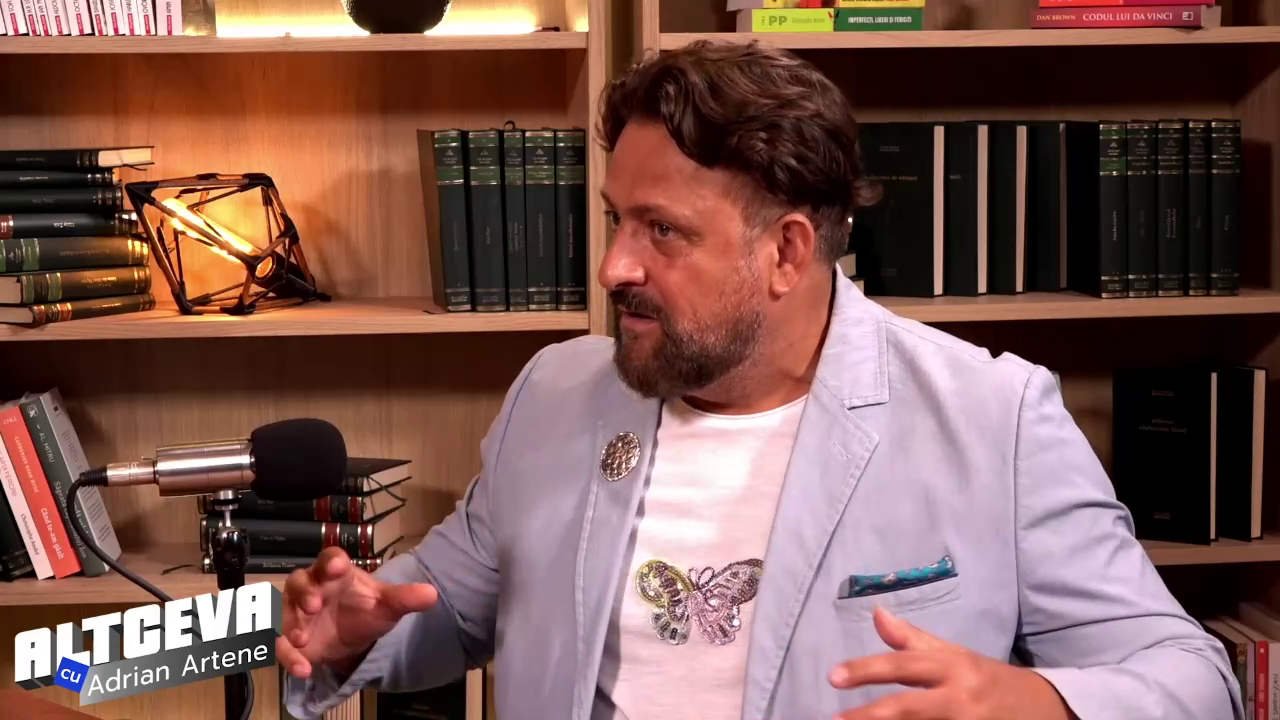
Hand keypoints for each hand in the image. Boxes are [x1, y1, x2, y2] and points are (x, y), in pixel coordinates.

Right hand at [276, 546, 437, 680]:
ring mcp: (296, 612)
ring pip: (283, 611)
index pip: (330, 559)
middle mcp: (311, 587)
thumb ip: (405, 598)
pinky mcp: (289, 638)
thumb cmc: (366, 609)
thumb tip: (432, 594)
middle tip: (314, 605)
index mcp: (335, 572)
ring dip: (290, 623)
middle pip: (299, 581)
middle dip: (304, 592)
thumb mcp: (387, 605)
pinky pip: (281, 645)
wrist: (354, 636)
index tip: (336, 567)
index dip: (331, 562)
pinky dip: (289, 657)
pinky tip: (303, 669)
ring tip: (301, 638)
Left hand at [828, 605, 1072, 719]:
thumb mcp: (956, 656)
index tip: (833, 677)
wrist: (1046, 710)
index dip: (866, 670)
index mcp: (954, 667)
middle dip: (869, 716)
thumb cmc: (989, 680)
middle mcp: (961, 698)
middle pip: (908, 709)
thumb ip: (913, 641)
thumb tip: (876, 614)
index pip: (903, 666)